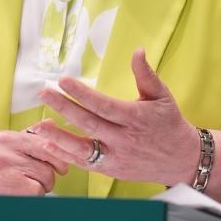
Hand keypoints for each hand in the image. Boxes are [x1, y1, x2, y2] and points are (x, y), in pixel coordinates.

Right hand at [0, 129, 70, 194]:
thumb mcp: (9, 142)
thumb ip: (31, 135)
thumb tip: (52, 123)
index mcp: (6, 138)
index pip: (44, 146)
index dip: (58, 160)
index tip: (62, 168)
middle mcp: (0, 154)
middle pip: (45, 171)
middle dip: (48, 179)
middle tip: (39, 180)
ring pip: (39, 187)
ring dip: (39, 190)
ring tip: (26, 187)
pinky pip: (28, 198)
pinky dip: (29, 199)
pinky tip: (19, 194)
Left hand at [33, 48, 199, 186]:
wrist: (181, 160)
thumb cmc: (169, 124)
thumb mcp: (162, 96)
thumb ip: (146, 74)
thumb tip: (137, 51)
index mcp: (135, 118)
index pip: (104, 105)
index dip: (82, 93)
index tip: (63, 81)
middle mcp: (124, 139)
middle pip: (89, 124)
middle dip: (64, 108)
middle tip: (44, 93)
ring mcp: (116, 157)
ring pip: (83, 149)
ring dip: (59, 137)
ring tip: (40, 124)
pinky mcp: (111, 170)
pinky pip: (85, 163)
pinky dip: (65, 155)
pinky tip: (49, 143)